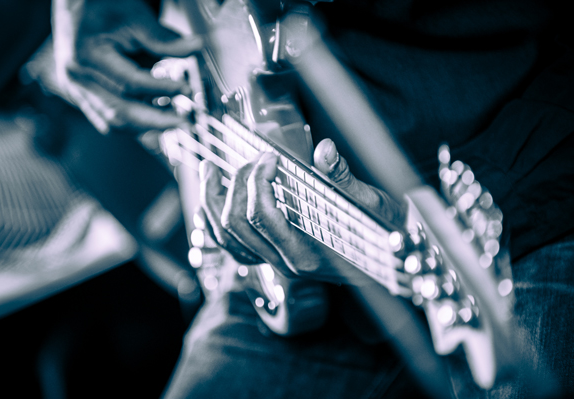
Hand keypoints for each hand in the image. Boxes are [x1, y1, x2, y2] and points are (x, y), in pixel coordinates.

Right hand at [52, 0, 202, 133]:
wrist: (77, 7)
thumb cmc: (102, 8)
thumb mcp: (136, 18)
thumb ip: (165, 39)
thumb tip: (195, 47)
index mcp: (88, 54)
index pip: (130, 82)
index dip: (161, 88)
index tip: (185, 89)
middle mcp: (78, 76)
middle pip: (118, 111)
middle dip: (155, 121)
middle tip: (183, 122)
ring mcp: (77, 89)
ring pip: (111, 121)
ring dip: (144, 126)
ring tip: (172, 120)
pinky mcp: (82, 97)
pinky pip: (106, 119)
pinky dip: (132, 123)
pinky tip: (154, 119)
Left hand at [199, 138, 405, 283]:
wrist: (389, 261)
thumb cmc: (382, 234)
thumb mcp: (371, 206)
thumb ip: (343, 180)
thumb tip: (325, 151)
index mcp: (306, 253)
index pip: (262, 216)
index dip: (258, 180)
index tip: (270, 157)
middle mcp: (285, 262)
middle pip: (236, 224)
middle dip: (236, 184)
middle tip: (252, 160)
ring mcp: (276, 262)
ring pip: (226, 236)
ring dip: (212, 201)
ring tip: (209, 171)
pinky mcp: (273, 257)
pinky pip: (232, 244)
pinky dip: (216, 221)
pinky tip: (214, 199)